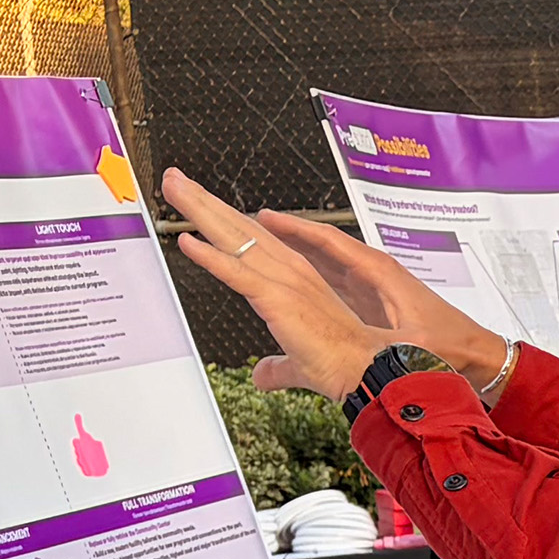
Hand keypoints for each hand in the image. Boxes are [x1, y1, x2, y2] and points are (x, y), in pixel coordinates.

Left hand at [161, 169, 509, 399]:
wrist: (385, 379)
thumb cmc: (359, 371)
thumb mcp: (306, 367)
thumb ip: (281, 367)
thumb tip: (261, 376)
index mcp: (302, 288)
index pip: (259, 249)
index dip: (231, 229)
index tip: (204, 213)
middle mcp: (295, 276)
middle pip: (243, 230)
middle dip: (207, 204)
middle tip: (174, 180)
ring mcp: (290, 285)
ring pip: (238, 238)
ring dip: (202, 212)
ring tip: (173, 186)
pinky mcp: (285, 302)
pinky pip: (241, 273)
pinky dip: (214, 257)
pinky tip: (187, 240)